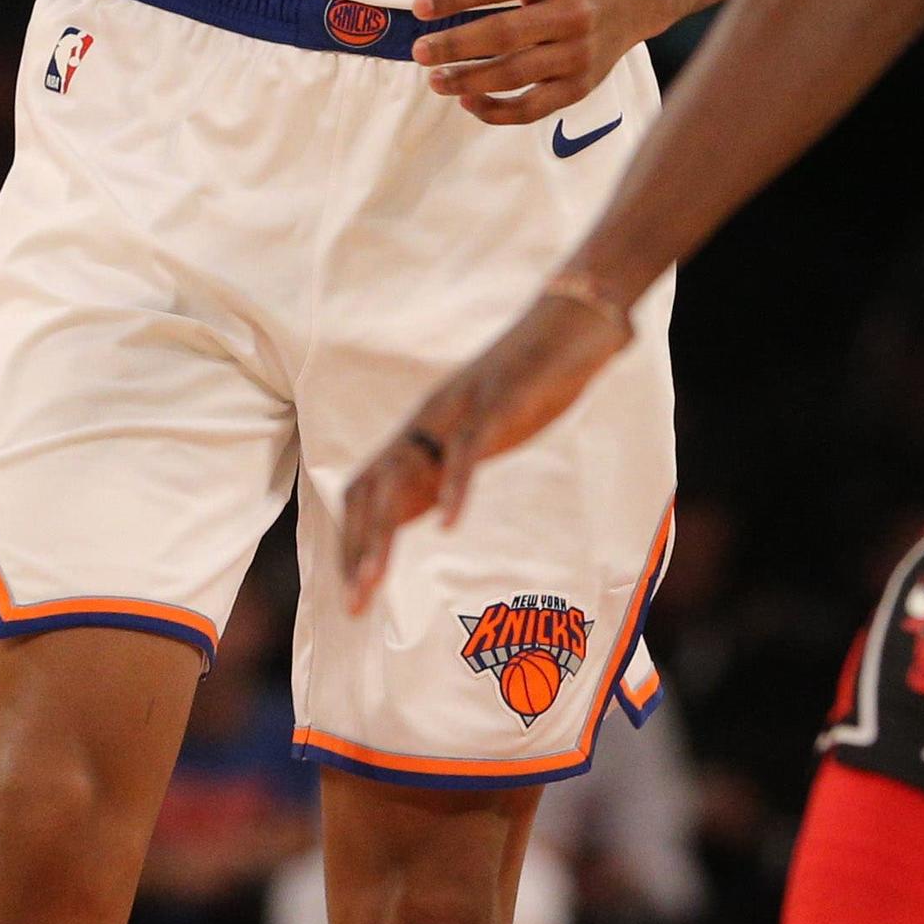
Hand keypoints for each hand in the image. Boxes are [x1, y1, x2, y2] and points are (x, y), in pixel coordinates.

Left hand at [338, 284, 636, 610]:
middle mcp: (428, 421)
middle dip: (358, 548)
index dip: (354, 541)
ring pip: (404, 474)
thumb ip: (452, 465)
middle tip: (355, 602)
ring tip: (375, 578)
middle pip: (372, 488)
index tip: (355, 592)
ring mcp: (459, 410)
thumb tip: (431, 508)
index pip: (367, 489)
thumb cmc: (528, 381)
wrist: (569, 321)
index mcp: (423, 431)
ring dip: (385, 531)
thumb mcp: (480, 433)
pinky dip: (454, 488)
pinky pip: (467, 449)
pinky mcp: (498, 401)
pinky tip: (448, 525)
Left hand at [411, 0, 660, 123]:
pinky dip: (498, 111)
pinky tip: (467, 100)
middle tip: (419, 51)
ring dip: (469, 81)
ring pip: (516, 74)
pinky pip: (534, 108)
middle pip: (505, 33)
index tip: (420, 7)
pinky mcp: (580, 86)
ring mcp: (578, 54)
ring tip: (436, 80)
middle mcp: (572, 14)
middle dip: (456, 45)